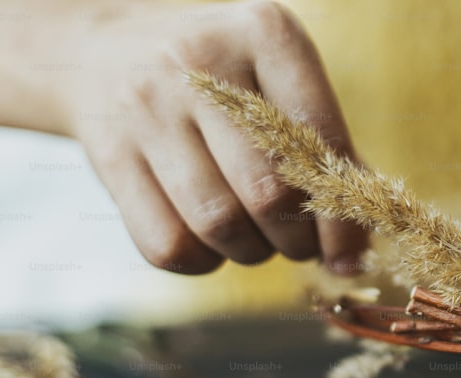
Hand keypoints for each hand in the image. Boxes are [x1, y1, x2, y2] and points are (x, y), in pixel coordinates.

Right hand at [63, 1, 364, 273]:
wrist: (104, 49)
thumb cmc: (224, 82)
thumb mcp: (279, 84)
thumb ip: (328, 151)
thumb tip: (356, 250)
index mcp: (265, 32)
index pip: (320, 140)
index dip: (342, 215)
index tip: (350, 255)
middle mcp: (201, 61)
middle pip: (269, 193)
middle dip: (297, 241)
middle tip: (299, 243)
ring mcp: (147, 105)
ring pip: (219, 224)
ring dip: (251, 253)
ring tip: (255, 239)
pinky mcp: (109, 152)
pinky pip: (167, 244)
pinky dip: (201, 262)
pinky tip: (208, 241)